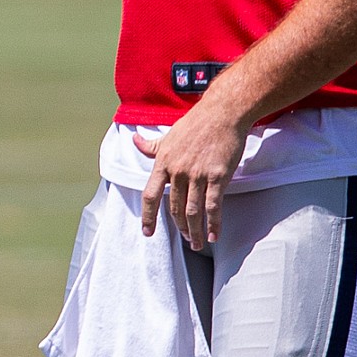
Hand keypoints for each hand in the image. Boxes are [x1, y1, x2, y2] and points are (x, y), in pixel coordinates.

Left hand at [133, 99, 248, 250]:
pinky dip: (213, 223)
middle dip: (179, 227)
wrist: (222, 114)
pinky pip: (213, 206)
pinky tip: (214, 235)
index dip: (147, 216)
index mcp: (163, 163)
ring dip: (194, 230)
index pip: (150, 195)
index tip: (147, 232)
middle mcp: (178, 171)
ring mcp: (197, 175)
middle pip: (174, 207)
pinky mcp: (217, 176)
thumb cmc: (195, 124)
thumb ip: (151, 145)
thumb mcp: (168, 135)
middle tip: (185, 239)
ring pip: (192, 211)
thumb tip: (134, 141)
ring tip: (196, 242)